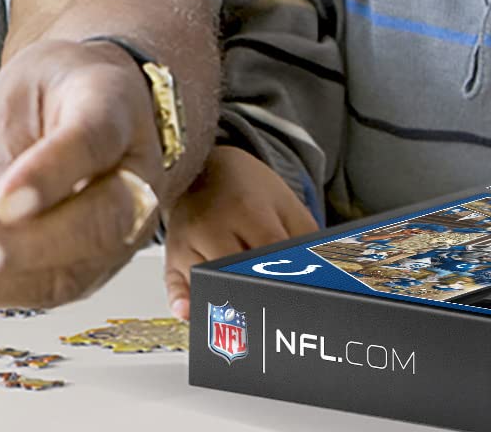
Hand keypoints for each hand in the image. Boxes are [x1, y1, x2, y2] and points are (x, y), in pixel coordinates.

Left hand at [0, 38, 165, 307]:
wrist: (92, 101)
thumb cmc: (57, 92)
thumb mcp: (26, 90)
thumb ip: (13, 147)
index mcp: (116, 110)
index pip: (92, 144)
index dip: (49, 175)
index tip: (3, 201)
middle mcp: (135, 174)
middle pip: (100, 223)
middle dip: (28, 247)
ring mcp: (125, 226)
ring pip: (76, 270)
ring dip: (2, 281)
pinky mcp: (97, 262)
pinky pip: (52, 288)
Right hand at [162, 145, 318, 317]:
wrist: (205, 167)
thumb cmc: (247, 189)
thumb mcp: (286, 204)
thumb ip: (304, 239)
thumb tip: (319, 277)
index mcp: (245, 209)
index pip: (268, 253)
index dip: (285, 278)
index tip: (300, 297)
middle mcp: (210, 225)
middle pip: (233, 272)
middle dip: (257, 293)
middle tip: (278, 315)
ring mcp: (186, 242)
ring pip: (205, 282)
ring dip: (226, 303)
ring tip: (247, 323)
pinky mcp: (171, 255)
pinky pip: (174, 285)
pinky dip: (182, 301)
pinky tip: (191, 314)